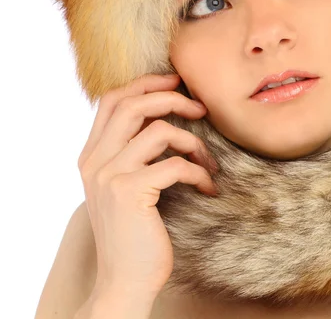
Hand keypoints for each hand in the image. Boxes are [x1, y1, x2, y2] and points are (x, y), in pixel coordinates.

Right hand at [77, 73, 217, 298]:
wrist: (125, 280)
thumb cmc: (135, 234)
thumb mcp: (125, 189)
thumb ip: (133, 156)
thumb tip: (167, 125)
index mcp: (91, 156)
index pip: (111, 101)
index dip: (144, 84)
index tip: (176, 81)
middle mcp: (94, 161)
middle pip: (133, 105)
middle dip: (172, 98)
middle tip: (201, 109)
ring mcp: (109, 176)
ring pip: (159, 131)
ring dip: (194, 143)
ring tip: (209, 163)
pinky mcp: (130, 192)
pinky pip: (175, 164)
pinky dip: (199, 173)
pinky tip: (208, 188)